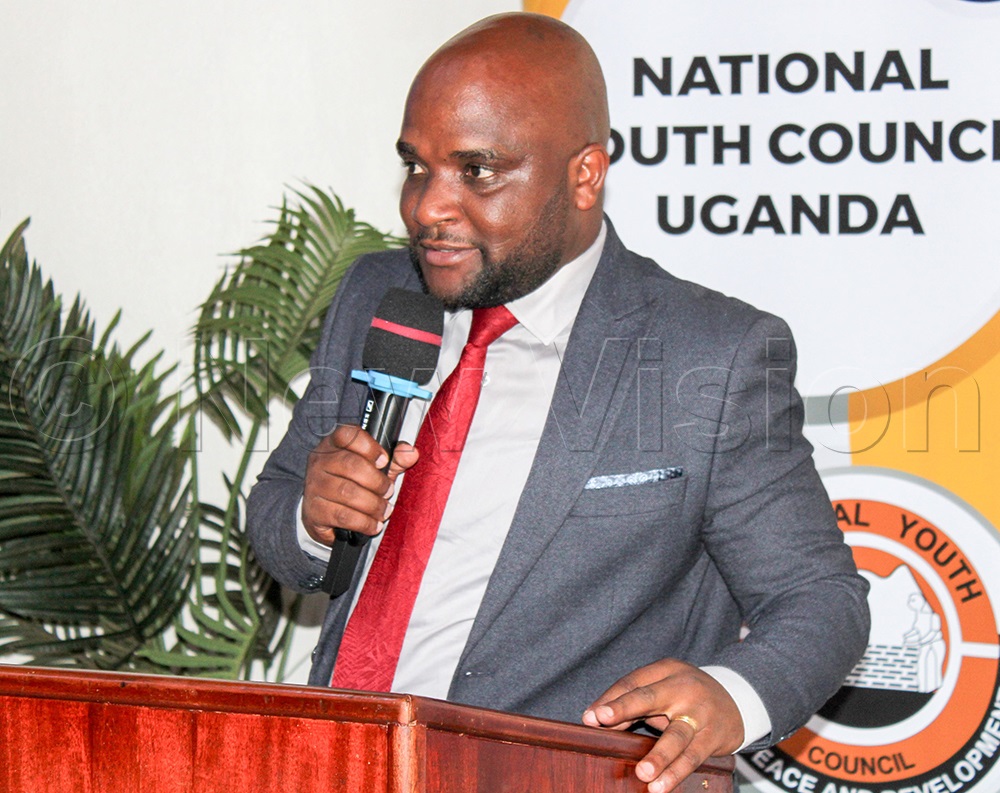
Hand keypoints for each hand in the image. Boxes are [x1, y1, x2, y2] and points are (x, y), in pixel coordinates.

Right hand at [301, 424, 418, 545]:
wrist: (324, 513)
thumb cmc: (353, 484)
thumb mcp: (375, 468)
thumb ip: (395, 459)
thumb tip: (411, 453)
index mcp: (334, 444)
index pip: (347, 434)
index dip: (369, 446)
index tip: (384, 461)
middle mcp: (320, 462)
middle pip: (351, 465)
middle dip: (377, 481)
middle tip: (388, 491)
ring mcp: (314, 486)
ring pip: (348, 492)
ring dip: (373, 504)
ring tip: (384, 510)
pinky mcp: (314, 511)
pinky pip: (343, 516)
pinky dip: (364, 522)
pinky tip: (373, 524)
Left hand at [582, 658, 743, 792]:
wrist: (737, 701)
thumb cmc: (686, 696)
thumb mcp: (663, 689)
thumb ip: (633, 702)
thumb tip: (597, 720)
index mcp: (667, 670)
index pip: (633, 682)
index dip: (611, 699)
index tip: (590, 716)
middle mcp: (684, 687)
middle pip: (650, 697)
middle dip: (625, 708)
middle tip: (602, 720)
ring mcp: (701, 713)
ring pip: (677, 735)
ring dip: (658, 755)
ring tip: (642, 773)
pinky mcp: (714, 737)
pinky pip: (693, 756)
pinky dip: (676, 772)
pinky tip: (662, 786)